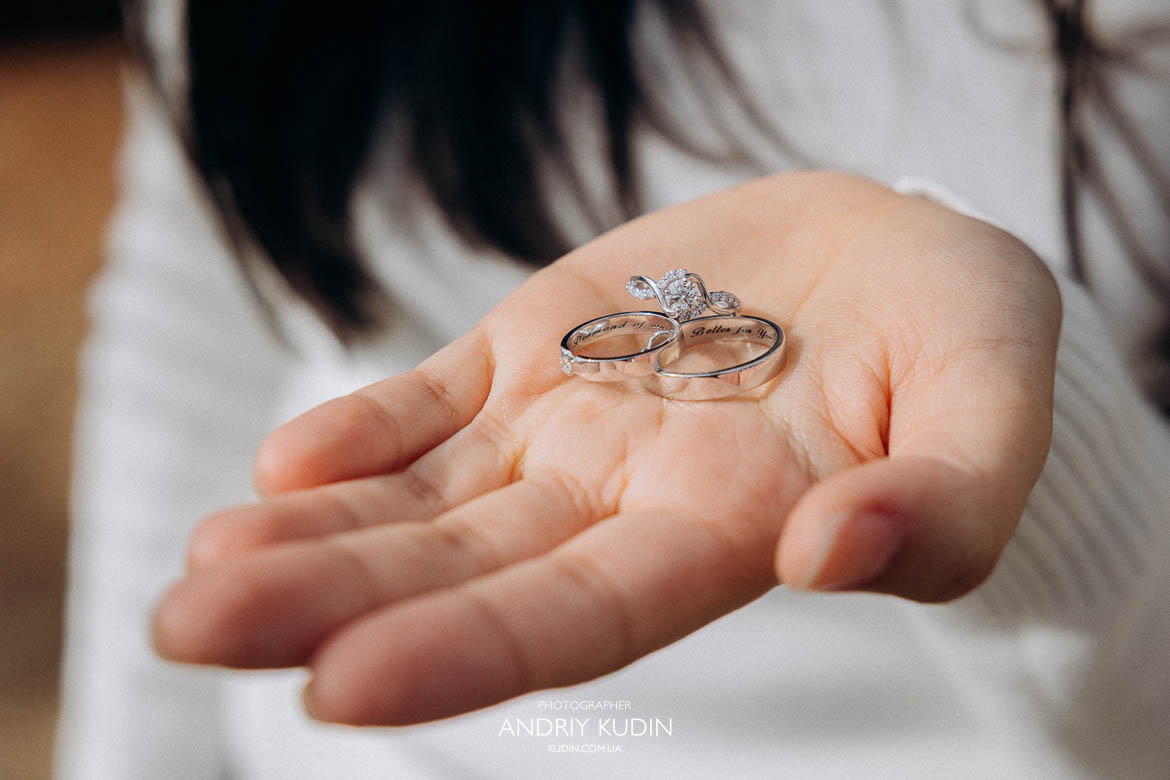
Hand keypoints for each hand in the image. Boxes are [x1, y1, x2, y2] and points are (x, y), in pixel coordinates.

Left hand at [153, 172, 1059, 724]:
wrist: (895, 255)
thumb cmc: (959, 344)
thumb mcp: (991, 412)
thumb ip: (940, 501)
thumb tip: (834, 551)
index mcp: (725, 527)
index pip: (582, 614)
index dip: (469, 650)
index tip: (342, 685)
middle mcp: (622, 494)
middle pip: (463, 567)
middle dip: (329, 602)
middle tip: (190, 624)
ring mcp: (567, 421)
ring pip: (424, 495)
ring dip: (312, 532)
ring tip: (201, 564)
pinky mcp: (538, 346)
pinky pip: (435, 401)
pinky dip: (361, 430)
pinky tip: (285, 463)